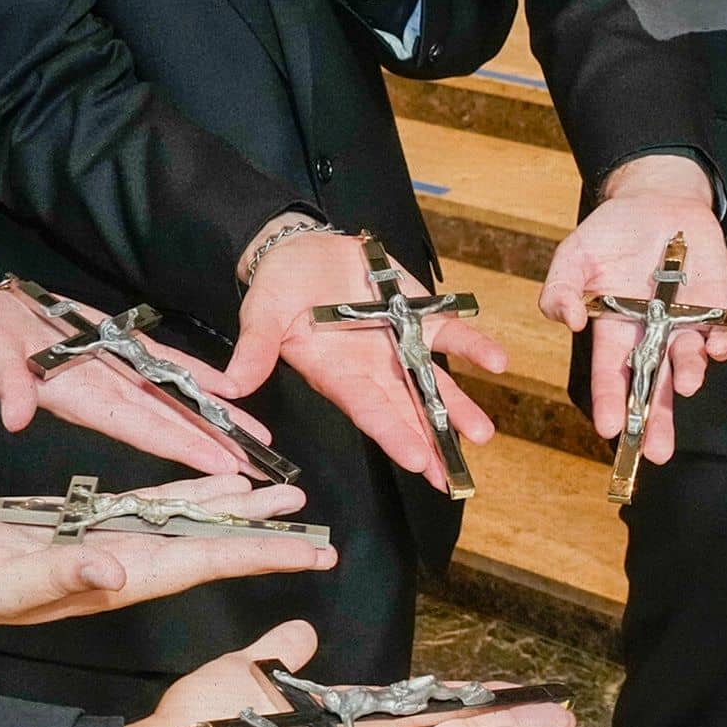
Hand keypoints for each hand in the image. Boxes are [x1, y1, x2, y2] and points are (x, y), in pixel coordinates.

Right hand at [0, 286, 264, 477]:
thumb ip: (6, 385)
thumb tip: (16, 416)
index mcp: (80, 401)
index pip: (140, 429)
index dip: (181, 446)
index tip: (219, 465)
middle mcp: (108, 394)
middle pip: (170, 423)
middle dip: (213, 443)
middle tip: (259, 465)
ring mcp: (119, 375)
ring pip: (177, 399)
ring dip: (216, 417)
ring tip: (257, 438)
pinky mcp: (122, 350)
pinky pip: (168, 366)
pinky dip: (200, 377)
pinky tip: (231, 390)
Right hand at [0, 474, 335, 635]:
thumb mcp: (12, 579)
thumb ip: (65, 575)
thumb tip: (116, 573)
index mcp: (125, 575)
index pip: (209, 562)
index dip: (263, 557)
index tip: (313, 556)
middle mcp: (134, 560)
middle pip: (217, 544)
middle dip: (271, 540)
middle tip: (324, 536)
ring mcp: (119, 539)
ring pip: (197, 521)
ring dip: (244, 511)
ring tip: (291, 500)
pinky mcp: (98, 518)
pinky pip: (161, 503)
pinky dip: (197, 491)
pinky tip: (228, 481)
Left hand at [117, 620, 576, 726]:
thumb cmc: (200, 722)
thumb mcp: (250, 669)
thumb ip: (283, 653)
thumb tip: (304, 632)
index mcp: (344, 720)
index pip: (419, 708)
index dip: (464, 698)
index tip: (503, 688)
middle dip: (505, 718)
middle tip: (556, 709)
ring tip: (553, 719)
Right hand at [225, 228, 505, 492]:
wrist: (303, 251)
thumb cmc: (278, 290)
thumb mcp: (261, 315)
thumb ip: (255, 349)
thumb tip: (229, 383)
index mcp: (338, 377)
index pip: (369, 412)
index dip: (392, 434)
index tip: (415, 461)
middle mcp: (374, 370)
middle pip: (407, 412)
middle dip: (432, 442)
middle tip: (455, 476)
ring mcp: (400, 346)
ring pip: (435, 383)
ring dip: (459, 407)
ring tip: (482, 434)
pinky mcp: (419, 316)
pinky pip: (452, 334)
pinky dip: (475, 346)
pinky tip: (497, 362)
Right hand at [540, 155, 726, 463]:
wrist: (655, 198)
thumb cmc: (609, 234)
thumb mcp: (573, 257)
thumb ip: (561, 290)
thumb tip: (568, 320)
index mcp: (614, 331)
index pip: (612, 375)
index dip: (610, 402)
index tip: (609, 428)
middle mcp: (651, 336)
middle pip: (654, 385)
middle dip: (655, 419)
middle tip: (656, 451)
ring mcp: (686, 323)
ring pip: (689, 361)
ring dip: (688, 375)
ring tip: (686, 385)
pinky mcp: (717, 305)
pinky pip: (723, 332)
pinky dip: (722, 342)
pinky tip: (717, 348)